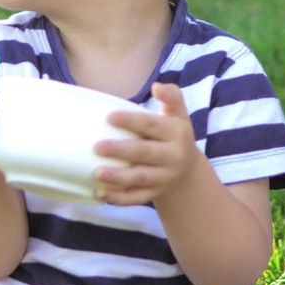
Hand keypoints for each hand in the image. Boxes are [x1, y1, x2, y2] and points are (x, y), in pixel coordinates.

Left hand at [93, 82, 199, 205]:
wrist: (188, 171)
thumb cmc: (174, 135)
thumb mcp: (178, 114)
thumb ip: (172, 96)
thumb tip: (157, 85)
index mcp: (177, 133)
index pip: (152, 125)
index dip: (131, 121)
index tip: (109, 117)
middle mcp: (173, 156)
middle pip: (145, 153)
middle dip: (121, 150)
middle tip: (97, 146)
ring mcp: (164, 177)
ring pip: (140, 178)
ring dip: (118, 177)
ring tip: (97, 173)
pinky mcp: (155, 193)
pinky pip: (136, 198)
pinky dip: (118, 198)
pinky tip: (100, 194)